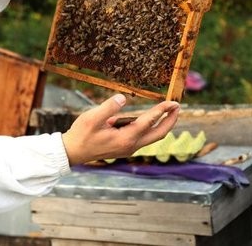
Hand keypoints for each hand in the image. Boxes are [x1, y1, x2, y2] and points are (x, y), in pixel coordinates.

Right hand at [61, 94, 179, 164]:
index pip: (149, 122)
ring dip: (163, 124)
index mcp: (125, 138)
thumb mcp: (91, 118)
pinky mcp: (125, 148)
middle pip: (159, 134)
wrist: (73, 152)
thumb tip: (123, 98)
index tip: (172, 102)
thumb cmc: (81, 134)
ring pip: (153, 137)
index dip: (162, 111)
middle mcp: (131, 145)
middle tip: (178, 107)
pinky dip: (152, 128)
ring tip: (168, 111)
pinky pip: (144, 137)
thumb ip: (108, 107)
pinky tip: (149, 119)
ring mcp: (129, 148)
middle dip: (170, 120)